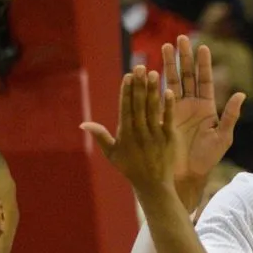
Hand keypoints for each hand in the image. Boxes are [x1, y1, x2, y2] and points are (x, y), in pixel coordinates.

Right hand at [81, 66, 179, 195]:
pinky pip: (168, 120)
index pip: (126, 108)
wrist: (152, 185)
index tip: (128, 75)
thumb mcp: (112, 153)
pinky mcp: (168, 139)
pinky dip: (168, 106)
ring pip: (153, 109)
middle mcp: (140, 132)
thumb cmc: (130, 168)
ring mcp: (155, 135)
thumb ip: (100, 136)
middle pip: (139, 104)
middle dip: (139, 85)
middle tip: (141, 67)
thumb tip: (82, 124)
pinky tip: (169, 92)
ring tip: (154, 73)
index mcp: (125, 134)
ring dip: (153, 91)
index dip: (127, 91)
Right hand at [162, 35, 245, 209]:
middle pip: (187, 76)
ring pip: (172, 82)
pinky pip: (159, 97)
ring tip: (165, 47)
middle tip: (180, 39)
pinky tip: (152, 69)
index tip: (202, 47)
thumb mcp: (222, 138)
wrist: (187, 176)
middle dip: (184, 57)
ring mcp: (176, 110)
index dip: (204, 64)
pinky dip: (156, 83)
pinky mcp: (163, 117)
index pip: (205, 80)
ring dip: (169, 65)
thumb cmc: (207, 159)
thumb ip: (230, 116)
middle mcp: (191, 105)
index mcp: (206, 108)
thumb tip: (241, 94)